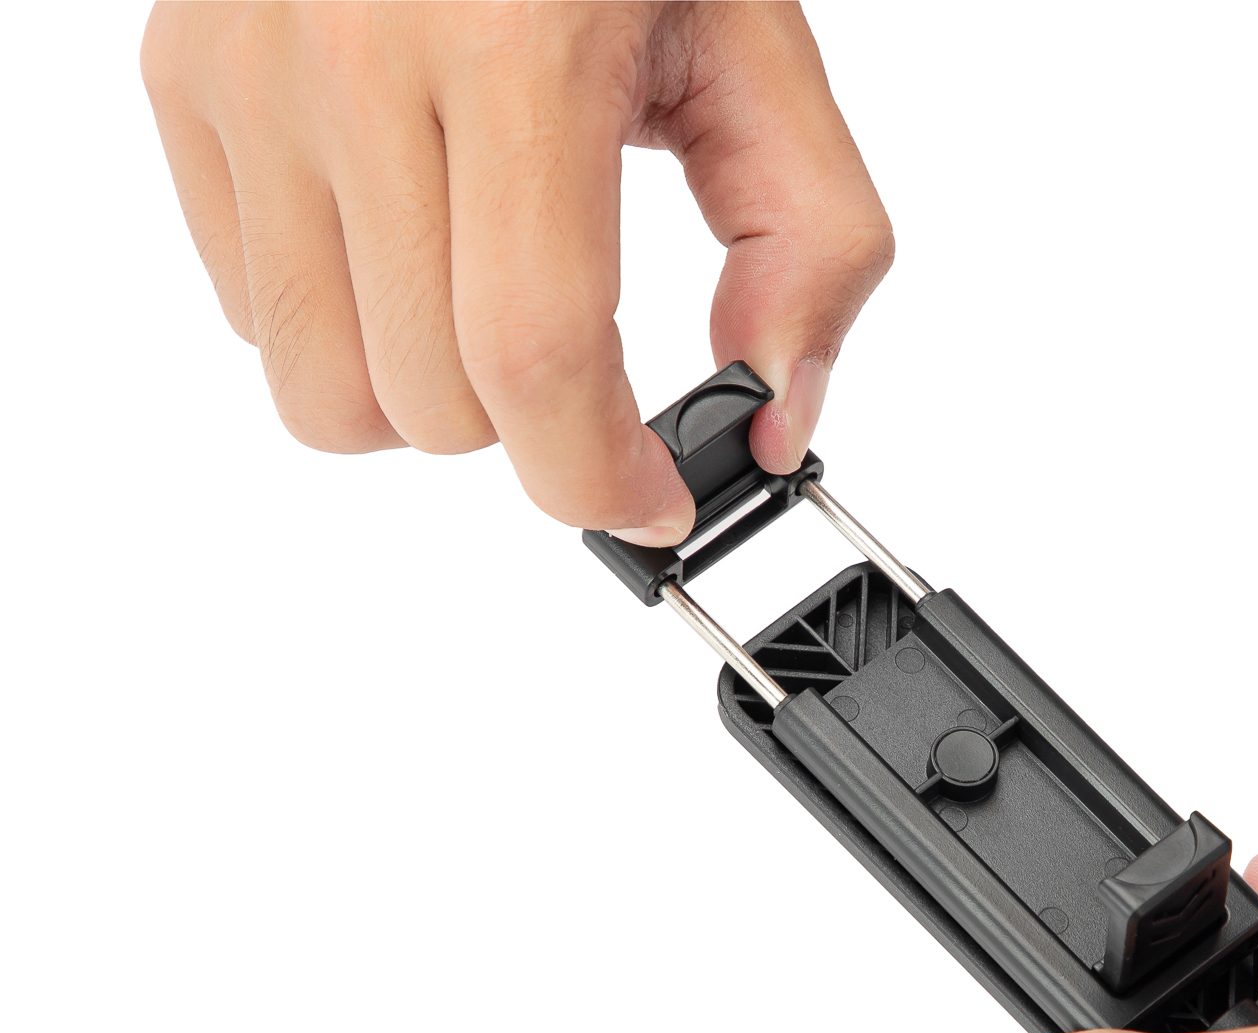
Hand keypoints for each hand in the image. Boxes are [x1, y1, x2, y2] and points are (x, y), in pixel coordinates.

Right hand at [140, 2, 891, 541]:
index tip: (648, 501)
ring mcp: (249, 71)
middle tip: (581, 356)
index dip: (596, 474)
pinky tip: (411, 239)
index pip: (533, 353)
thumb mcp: (757, 45)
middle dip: (532, 427)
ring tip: (488, 299)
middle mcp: (355, 58)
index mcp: (516, 48)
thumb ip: (809, 245)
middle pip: (431, 402)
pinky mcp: (186, 78)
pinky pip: (252, 313)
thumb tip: (776, 418)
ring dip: (427, 400)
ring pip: (322, 391)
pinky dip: (346, 325)